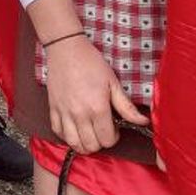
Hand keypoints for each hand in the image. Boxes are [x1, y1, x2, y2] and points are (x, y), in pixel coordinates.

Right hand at [44, 35, 147, 153]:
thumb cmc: (91, 63)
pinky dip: (67, 135)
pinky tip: (74, 128)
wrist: (66, 49)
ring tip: (89, 132)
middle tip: (102, 129)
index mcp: (97, 108)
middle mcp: (79, 114)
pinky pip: (58, 132)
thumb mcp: (113, 83)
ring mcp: (64, 113)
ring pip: (74, 143)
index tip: (114, 127)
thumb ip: (126, 106)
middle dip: (100, 142)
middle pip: (91, 145)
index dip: (114, 137)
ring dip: (84, 143)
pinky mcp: (52, 108)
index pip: (107, 140)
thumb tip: (143, 121)